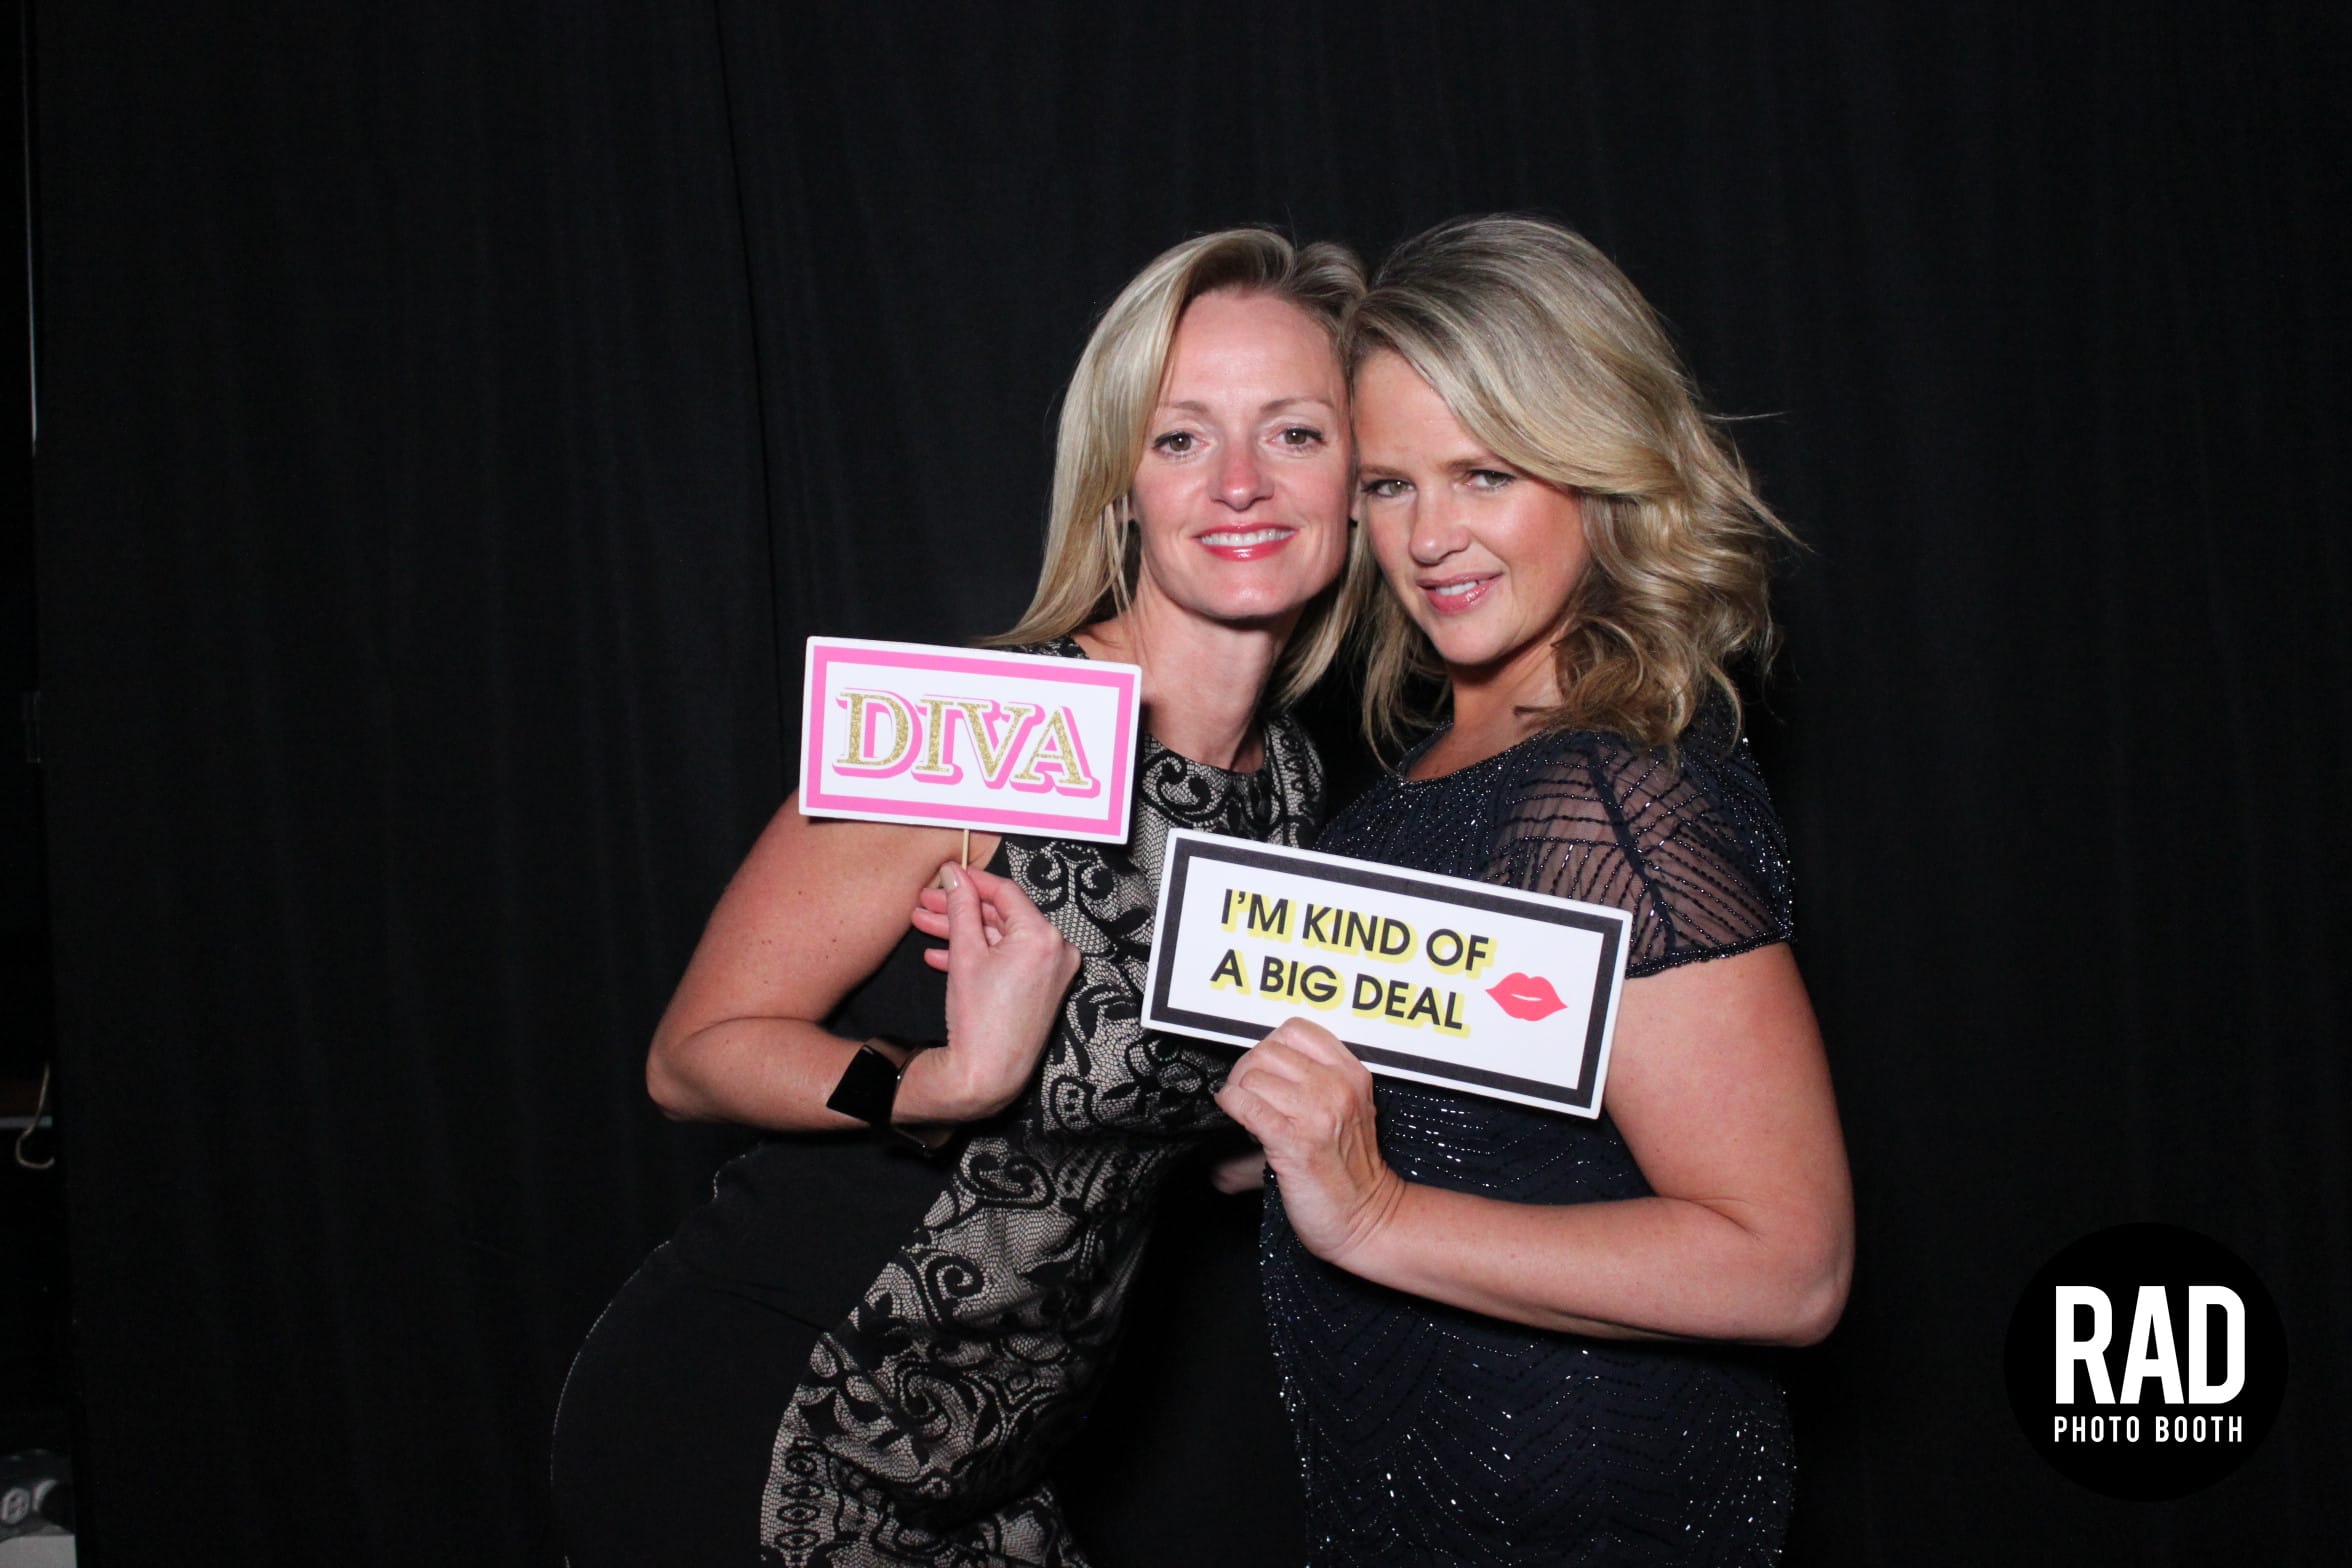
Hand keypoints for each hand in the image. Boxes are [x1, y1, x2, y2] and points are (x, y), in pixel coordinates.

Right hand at [897, 862, 1078, 1121]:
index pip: (1005, 892)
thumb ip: (961, 908)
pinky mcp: (1042, 988)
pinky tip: (940, 955)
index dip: (972, 881)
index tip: (946, 876)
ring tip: (923, 924)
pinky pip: (1008, 962)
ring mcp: (1052, 971)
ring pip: (1000, 939)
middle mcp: (1056, 950)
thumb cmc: (979, 1019)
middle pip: (1001, 916)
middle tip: (926, 902)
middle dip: (959, 910)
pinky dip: (978, 956)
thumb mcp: (965, 954)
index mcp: (1043, 936)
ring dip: (962, 932)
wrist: (987, 1074)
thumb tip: (955, 874)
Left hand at [1215, 1018, 1405, 1266]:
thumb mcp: (1348, 1111)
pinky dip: (1232, 1106)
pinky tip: (1235, 1115)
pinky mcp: (1295, 1143)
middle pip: (1267, 1050)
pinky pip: (1247, 1106)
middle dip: (1248, 1071)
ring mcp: (1317, 1114)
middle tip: (1250, 1096)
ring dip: (1240, 1094)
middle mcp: (1337, 1088)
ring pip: (1253, 1076)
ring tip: (1251, 1115)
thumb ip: (1313, 1083)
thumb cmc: (1351, 1171)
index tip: (1266, 1071)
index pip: (1296, 1030)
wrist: (1367, 1219)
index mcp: (1351, 1075)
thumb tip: (1254, 1071)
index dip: (1270, 1047)